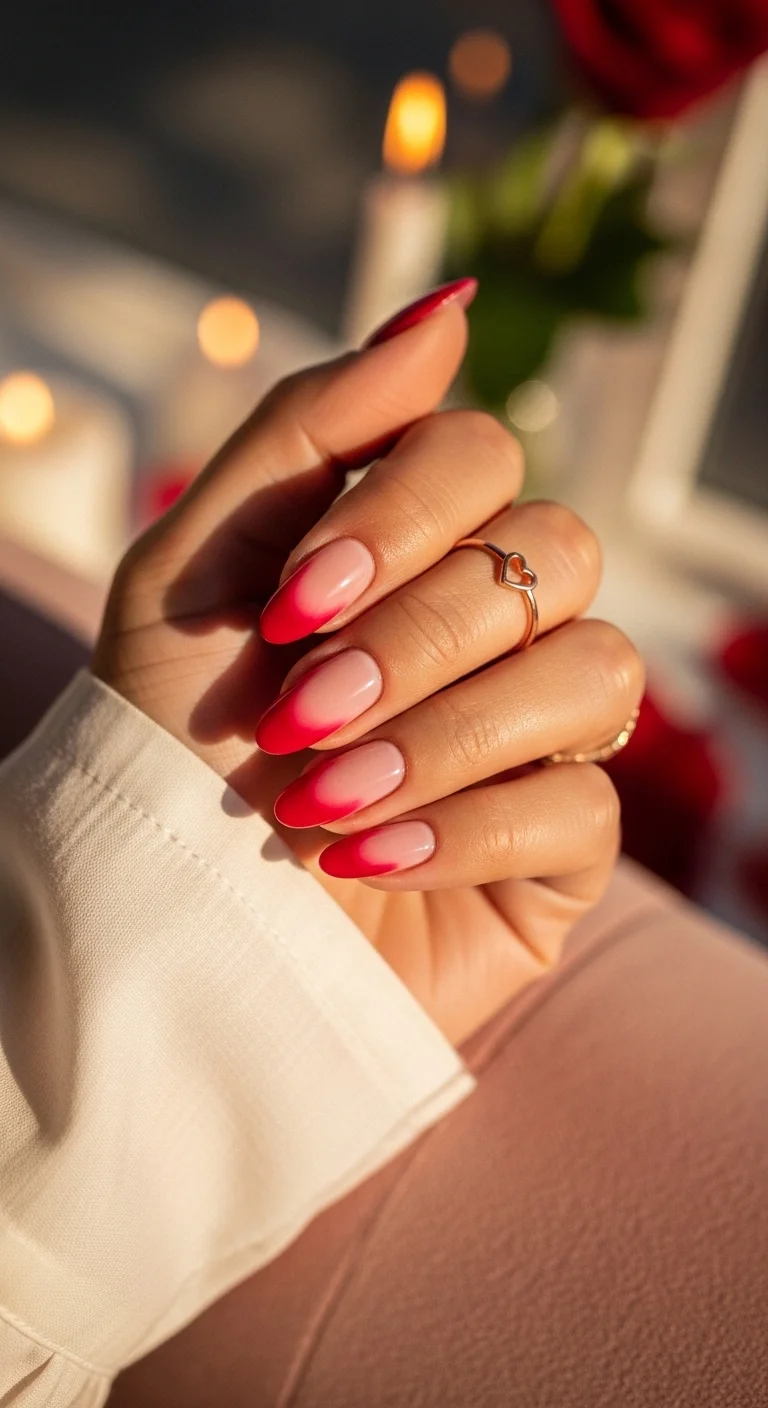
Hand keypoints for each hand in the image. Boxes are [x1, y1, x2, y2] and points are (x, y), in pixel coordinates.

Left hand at [94, 283, 643, 1045]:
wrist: (157, 924)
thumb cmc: (163, 741)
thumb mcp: (191, 569)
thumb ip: (309, 429)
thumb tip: (449, 314)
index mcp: (409, 546)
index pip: (482, 456)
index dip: (401, 516)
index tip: (290, 607)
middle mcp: (489, 626)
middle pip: (555, 552)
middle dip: (418, 636)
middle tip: (297, 716)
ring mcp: (535, 736)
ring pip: (596, 670)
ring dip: (448, 734)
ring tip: (323, 801)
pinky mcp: (558, 850)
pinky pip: (586, 807)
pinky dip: (467, 829)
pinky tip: (367, 860)